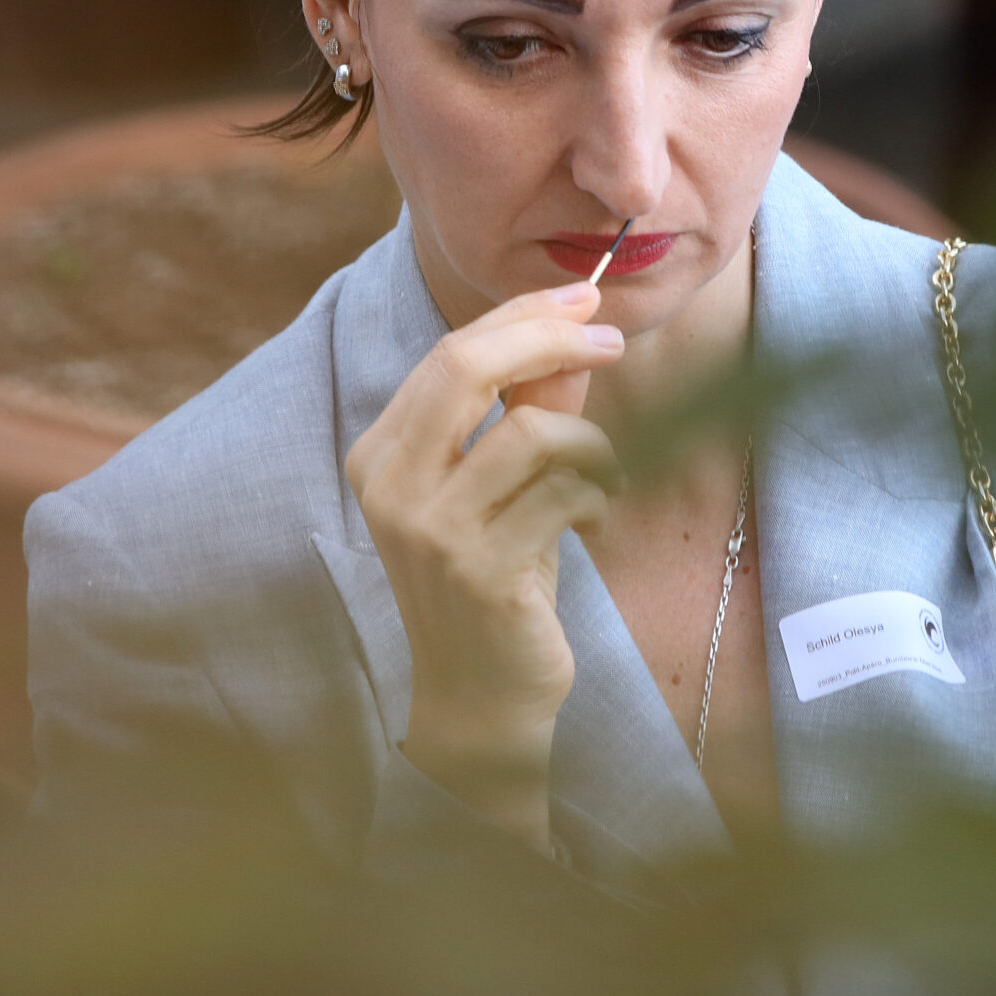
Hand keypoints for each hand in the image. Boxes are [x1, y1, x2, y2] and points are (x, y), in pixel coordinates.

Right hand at [344, 282, 624, 848]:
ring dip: (591, 443)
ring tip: (605, 475)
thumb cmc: (499, 582)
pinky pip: (562, 493)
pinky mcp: (479, 570)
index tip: (586, 298)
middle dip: (550, 338)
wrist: (482, 697)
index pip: (449, 354)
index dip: (522, 315)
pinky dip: (597, 495)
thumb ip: (532, 409)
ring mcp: (430, 531)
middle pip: (465, 367)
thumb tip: (575, 333)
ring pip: (530, 431)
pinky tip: (594, 519)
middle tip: (613, 340)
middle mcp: (391, 486)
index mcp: (382, 454)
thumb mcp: (512, 485)